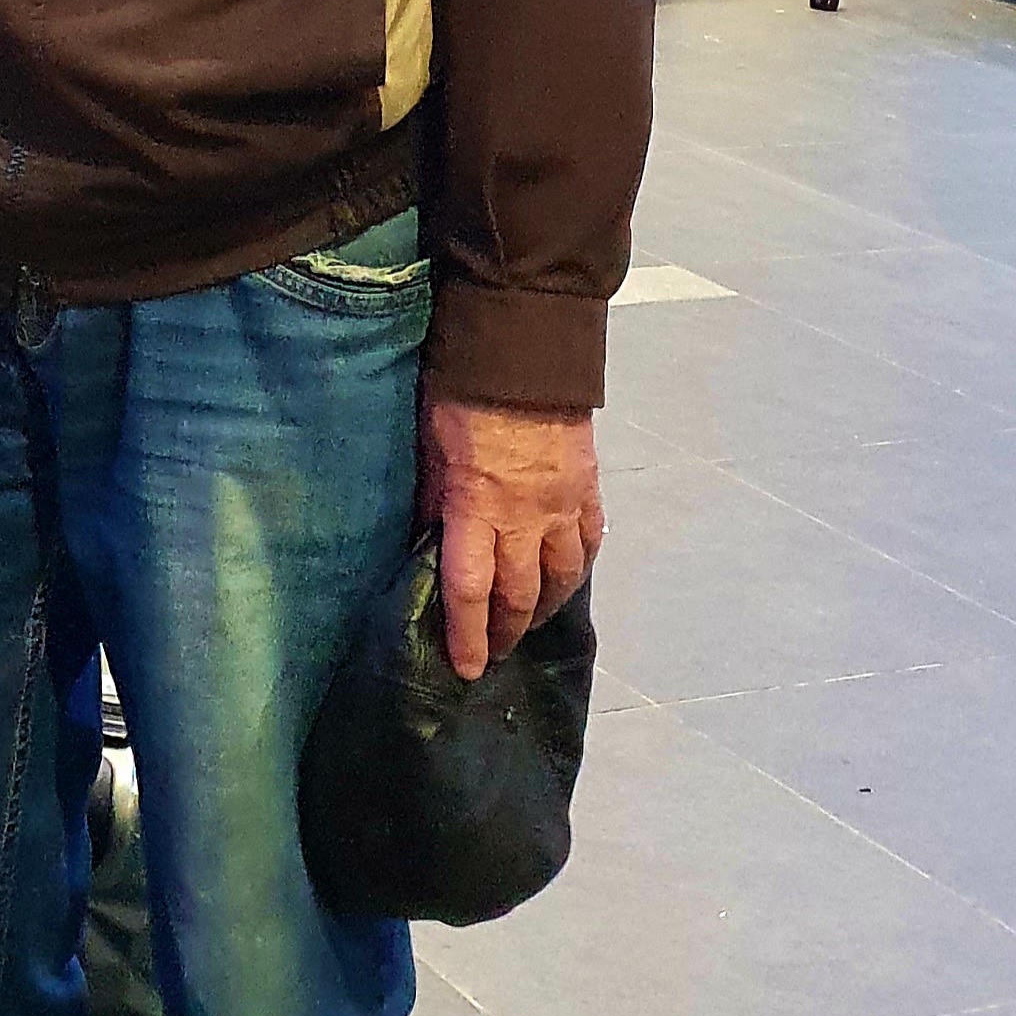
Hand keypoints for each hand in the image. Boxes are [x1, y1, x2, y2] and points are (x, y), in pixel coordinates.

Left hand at [418, 397, 602, 683]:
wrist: (526, 347)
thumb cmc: (460, 393)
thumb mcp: (427, 447)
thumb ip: (432, 500)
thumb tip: (426, 541)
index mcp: (476, 509)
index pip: (470, 591)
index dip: (467, 635)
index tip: (465, 668)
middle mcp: (524, 519)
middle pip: (520, 594)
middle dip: (506, 630)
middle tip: (495, 650)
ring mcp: (562, 505)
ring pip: (563, 576)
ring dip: (545, 606)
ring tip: (530, 619)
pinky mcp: (588, 487)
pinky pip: (589, 541)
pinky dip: (577, 566)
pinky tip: (567, 575)